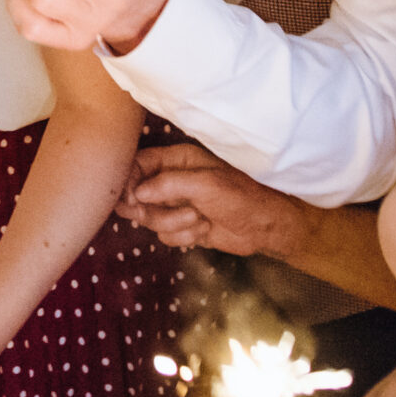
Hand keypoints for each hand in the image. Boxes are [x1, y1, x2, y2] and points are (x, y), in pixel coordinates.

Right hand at [116, 143, 310, 255]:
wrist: (267, 226)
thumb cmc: (242, 196)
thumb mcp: (205, 184)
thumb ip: (168, 185)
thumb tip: (135, 193)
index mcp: (175, 160)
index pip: (137, 165)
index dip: (129, 182)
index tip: (132, 199)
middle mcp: (171, 180)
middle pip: (137, 195)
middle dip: (150, 209)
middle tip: (157, 215)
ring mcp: (176, 204)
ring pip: (150, 218)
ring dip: (173, 224)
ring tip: (198, 219)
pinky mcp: (182, 226)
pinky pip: (164, 235)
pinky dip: (182, 236)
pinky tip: (203, 230)